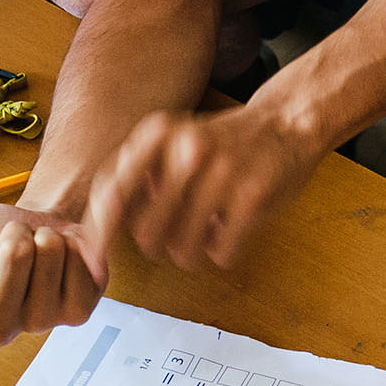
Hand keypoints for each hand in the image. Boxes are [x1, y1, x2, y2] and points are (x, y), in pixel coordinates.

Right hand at [0, 202, 107, 346]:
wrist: (51, 218)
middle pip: (6, 280)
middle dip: (12, 244)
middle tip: (13, 239)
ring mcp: (41, 320)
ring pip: (44, 267)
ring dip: (43, 242)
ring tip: (37, 246)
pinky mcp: (77, 311)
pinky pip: (75, 272)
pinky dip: (69, 250)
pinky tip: (63, 259)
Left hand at [84, 106, 322, 271]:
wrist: (289, 121)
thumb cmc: (223, 141)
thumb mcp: (172, 140)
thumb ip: (138, 175)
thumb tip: (100, 232)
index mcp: (158, 134)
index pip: (112, 194)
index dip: (100, 235)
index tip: (96, 264)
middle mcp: (187, 150)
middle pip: (146, 233)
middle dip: (158, 246)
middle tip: (176, 236)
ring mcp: (222, 173)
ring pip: (183, 248)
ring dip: (192, 253)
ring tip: (205, 235)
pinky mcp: (252, 196)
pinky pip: (222, 251)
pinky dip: (224, 251)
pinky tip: (232, 232)